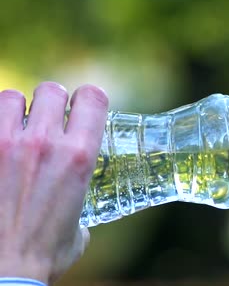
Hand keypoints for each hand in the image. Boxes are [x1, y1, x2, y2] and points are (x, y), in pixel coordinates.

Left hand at [0, 82, 108, 283]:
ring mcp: (5, 145)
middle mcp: (45, 143)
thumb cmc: (44, 256)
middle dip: (51, 103)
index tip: (82, 109)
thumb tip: (73, 206)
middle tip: (47, 122)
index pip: (92, 97)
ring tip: (14, 130)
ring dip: (15, 110)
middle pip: (51, 89)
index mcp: (80, 156)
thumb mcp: (78, 225)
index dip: (88, 99)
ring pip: (11, 96)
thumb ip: (77, 201)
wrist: (3, 274)